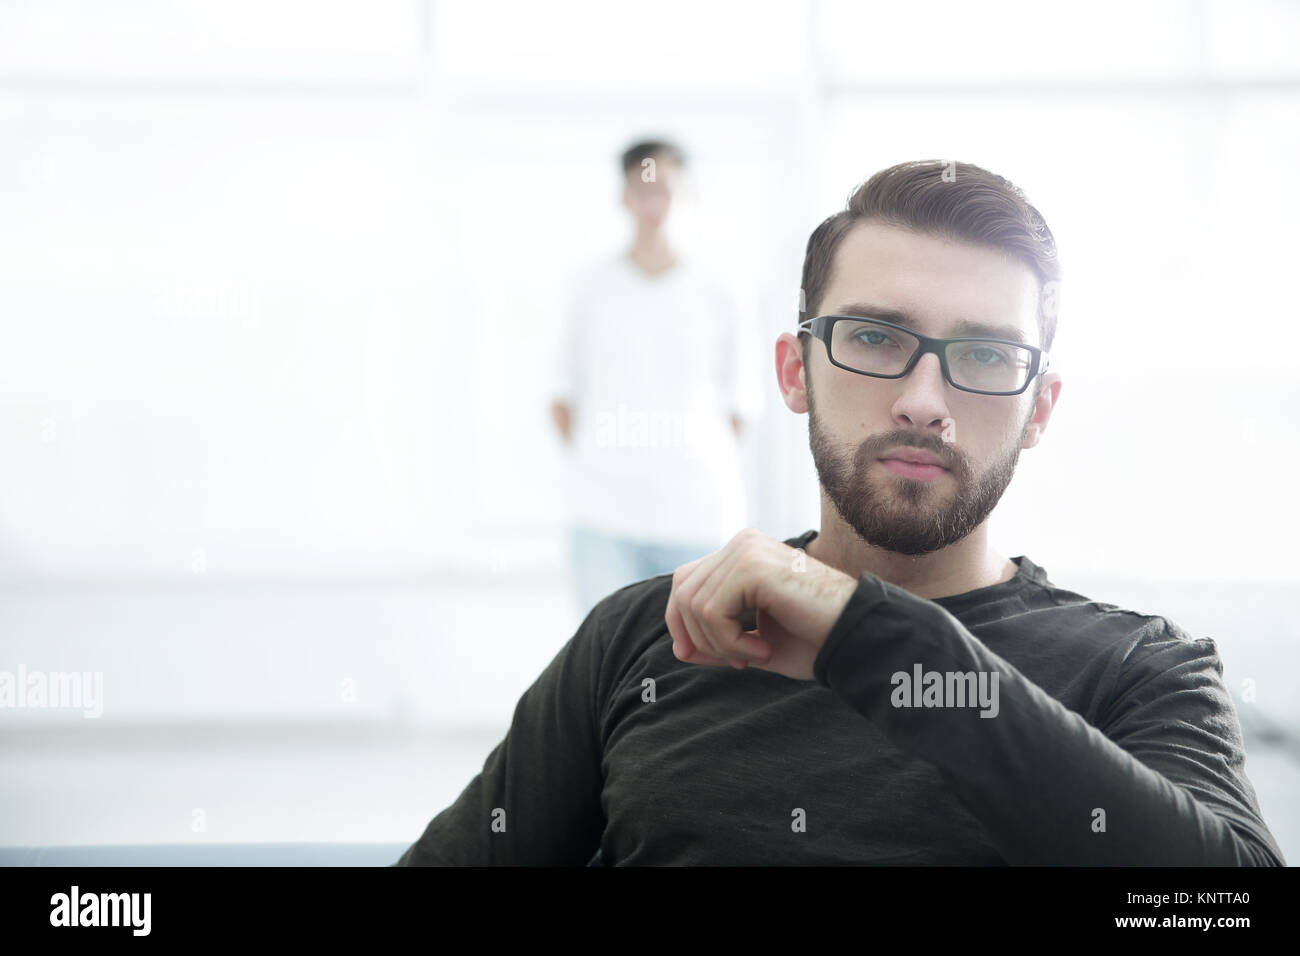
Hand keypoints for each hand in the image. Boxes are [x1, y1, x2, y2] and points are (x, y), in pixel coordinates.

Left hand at [664, 528, 858, 681]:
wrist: (855, 637)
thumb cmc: (813, 640)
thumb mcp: (753, 642)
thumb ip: (717, 639)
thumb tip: (680, 648)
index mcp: (742, 553)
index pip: (686, 582)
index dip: (682, 622)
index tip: (703, 657)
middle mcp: (741, 544)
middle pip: (683, 591)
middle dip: (698, 636)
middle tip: (738, 661)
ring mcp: (746, 550)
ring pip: (695, 605)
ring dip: (720, 644)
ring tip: (756, 655)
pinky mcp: (751, 566)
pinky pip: (713, 612)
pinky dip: (730, 642)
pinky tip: (762, 650)